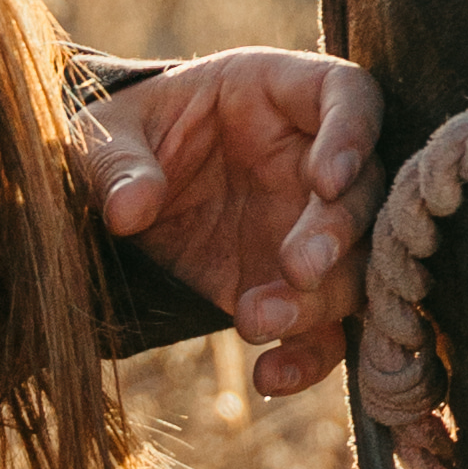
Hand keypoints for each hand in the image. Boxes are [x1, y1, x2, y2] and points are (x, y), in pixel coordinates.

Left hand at [77, 49, 381, 398]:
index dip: (352, 134)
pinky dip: (306, 359)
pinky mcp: (295, 289)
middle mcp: (311, 158)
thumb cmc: (123, 135)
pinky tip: (269, 375)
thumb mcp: (103, 132)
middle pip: (364, 191)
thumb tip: (130, 209)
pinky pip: (324, 330)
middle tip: (300, 267)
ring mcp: (309, 226)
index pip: (347, 95)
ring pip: (356, 266)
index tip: (327, 179)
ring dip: (322, 300)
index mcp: (277, 92)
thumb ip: (117, 162)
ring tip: (257, 321)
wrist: (116, 189)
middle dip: (339, 232)